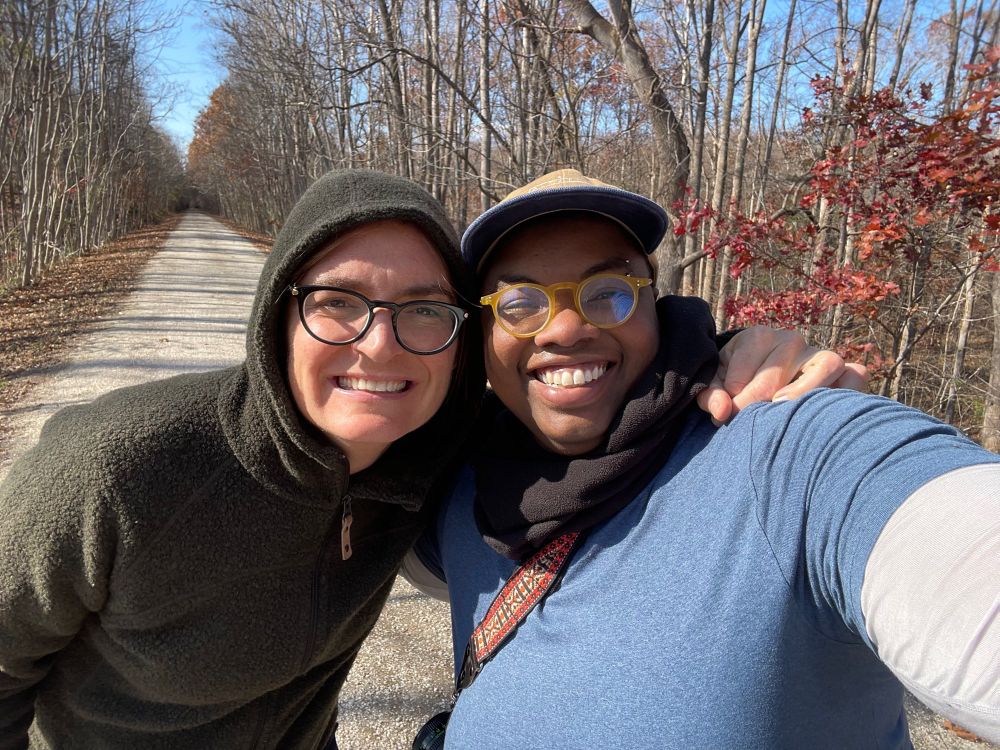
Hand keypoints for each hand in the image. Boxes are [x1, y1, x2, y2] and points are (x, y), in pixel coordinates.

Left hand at [696, 326, 868, 423]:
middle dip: (758, 407)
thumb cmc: (738, 382)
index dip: (732, 404)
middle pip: (776, 377)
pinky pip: (855, 376)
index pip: (741, 377)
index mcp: (757, 337)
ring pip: (827, 365)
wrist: (764, 377)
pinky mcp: (845, 371)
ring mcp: (821, 354)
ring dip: (805, 393)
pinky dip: (847, 391)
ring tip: (783, 413)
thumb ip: (711, 397)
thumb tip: (721, 412)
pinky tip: (824, 412)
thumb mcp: (718, 386)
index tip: (727, 417)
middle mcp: (791, 340)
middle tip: (750, 426)